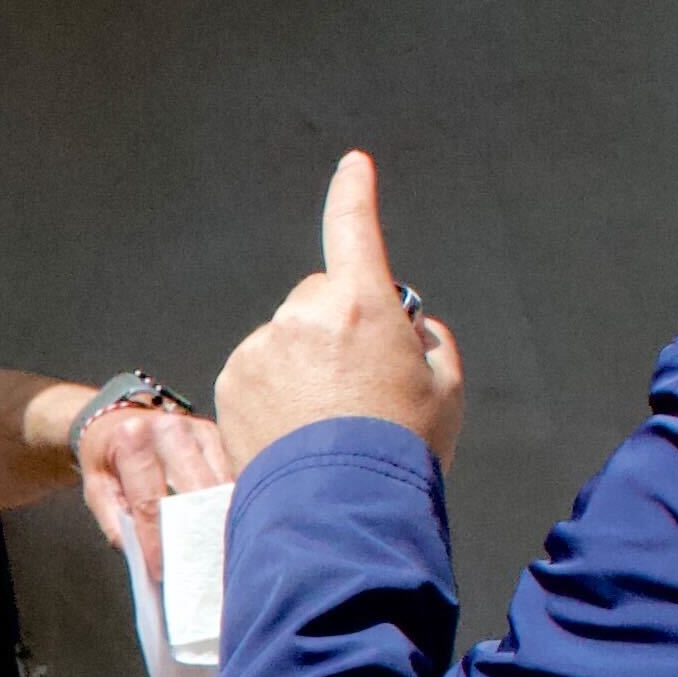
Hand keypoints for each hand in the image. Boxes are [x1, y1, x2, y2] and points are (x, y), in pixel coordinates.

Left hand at [73, 392, 240, 569]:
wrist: (116, 419)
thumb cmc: (107, 458)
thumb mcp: (96, 488)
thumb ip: (113, 521)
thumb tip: (139, 554)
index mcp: (133, 440)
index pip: (150, 503)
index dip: (158, 542)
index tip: (163, 573)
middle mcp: (169, 429)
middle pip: (193, 494)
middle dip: (194, 534)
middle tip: (195, 568)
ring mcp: (196, 429)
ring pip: (216, 487)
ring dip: (215, 522)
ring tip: (212, 555)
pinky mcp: (214, 434)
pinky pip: (226, 477)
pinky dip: (223, 505)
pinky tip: (220, 529)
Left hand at [216, 151, 465, 466]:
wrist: (339, 510)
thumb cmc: (400, 451)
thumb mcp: (445, 390)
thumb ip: (430, 341)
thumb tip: (409, 329)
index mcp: (363, 305)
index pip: (355, 229)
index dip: (355, 194)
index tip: (353, 166)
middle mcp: (305, 316)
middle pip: (320, 298)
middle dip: (335, 324)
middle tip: (357, 384)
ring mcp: (262, 348)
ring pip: (286, 338)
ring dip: (302, 363)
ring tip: (326, 420)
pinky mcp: (232, 382)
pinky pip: (256, 370)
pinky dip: (272, 391)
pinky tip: (295, 430)